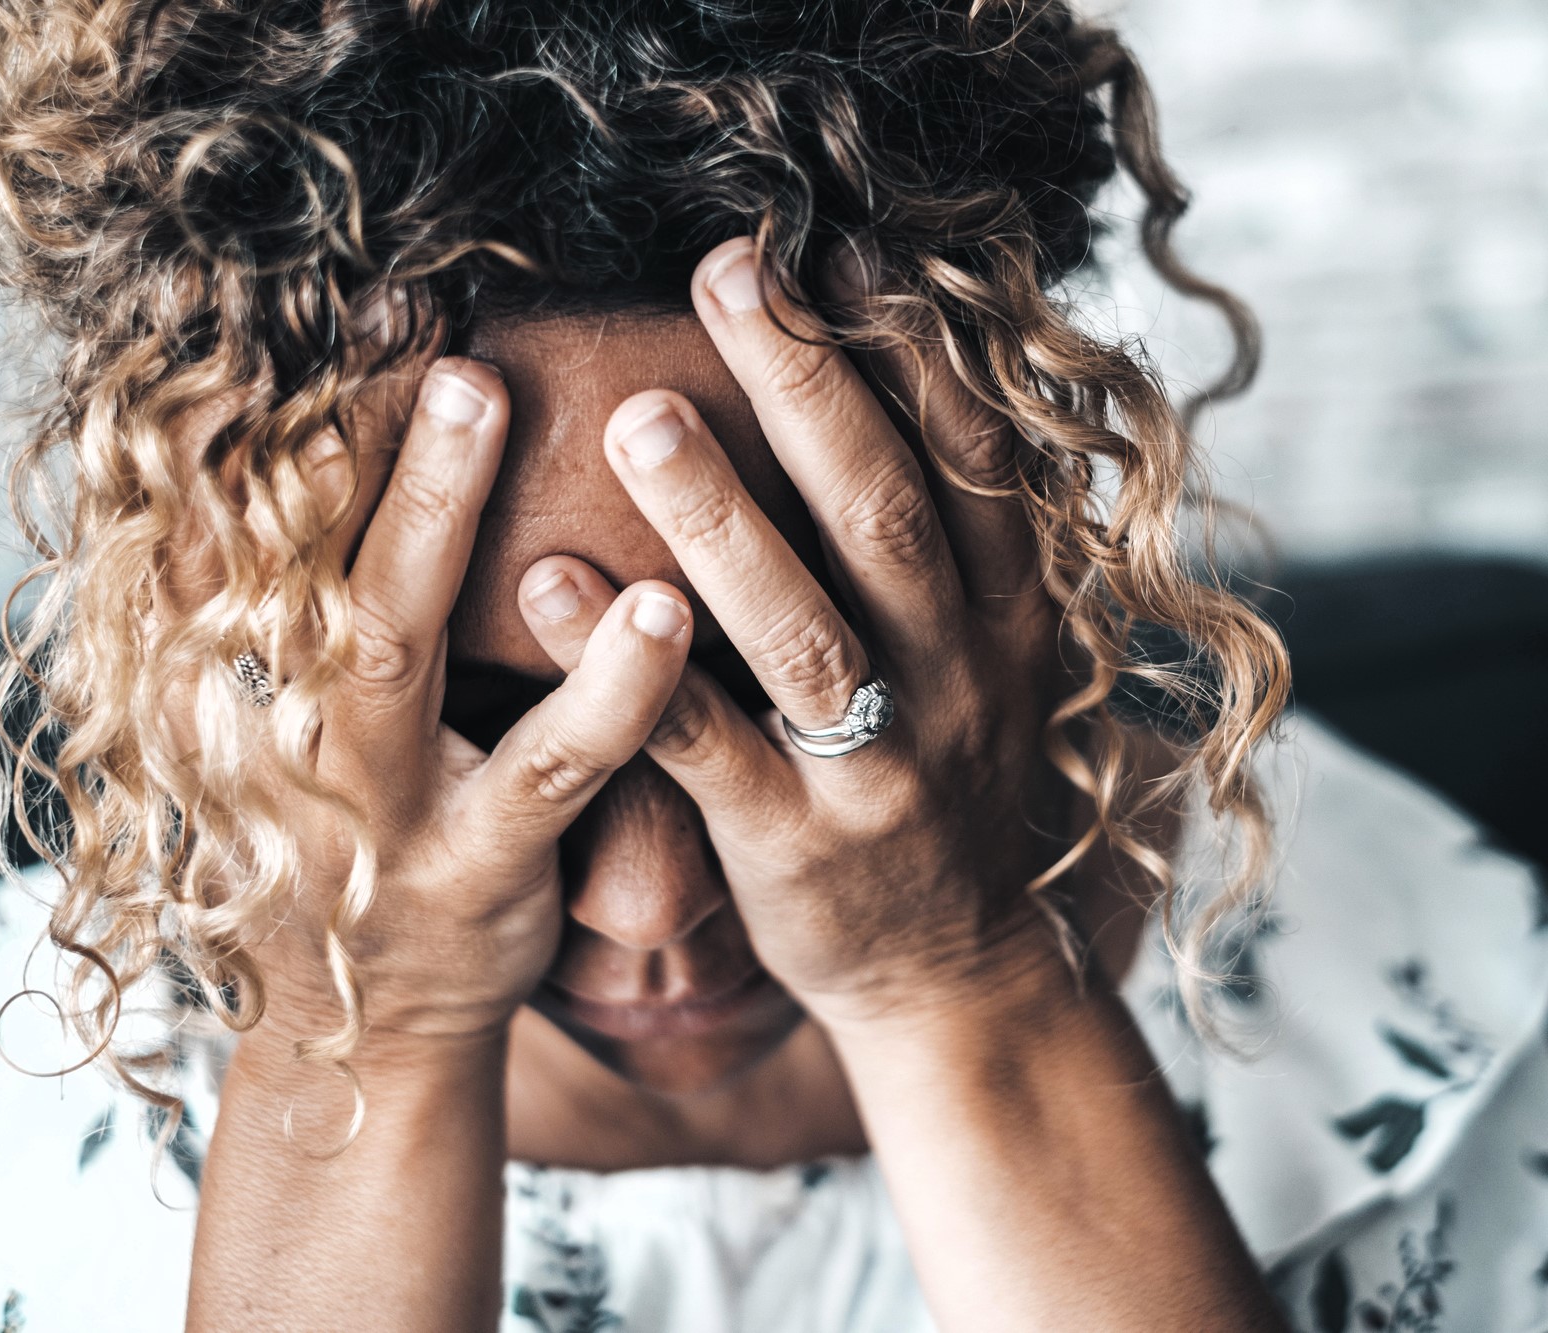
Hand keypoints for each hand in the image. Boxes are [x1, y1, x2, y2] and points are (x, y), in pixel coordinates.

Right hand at [221, 359, 697, 1046]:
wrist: (368, 1025)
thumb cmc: (371, 826)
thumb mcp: (324, 712)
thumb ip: (349, 592)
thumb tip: (367, 436)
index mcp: (257, 663)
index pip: (276, 508)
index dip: (326, 400)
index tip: (388, 295)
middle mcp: (288, 716)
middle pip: (314, 542)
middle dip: (367, 423)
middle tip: (434, 313)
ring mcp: (370, 798)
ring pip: (399, 643)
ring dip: (445, 516)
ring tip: (521, 400)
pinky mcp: (469, 867)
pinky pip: (543, 770)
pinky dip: (602, 689)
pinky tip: (661, 611)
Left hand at [516, 237, 1073, 1026]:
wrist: (960, 972)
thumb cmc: (950, 788)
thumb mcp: (991, 661)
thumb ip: (955, 547)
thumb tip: (907, 388)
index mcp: (1005, 617)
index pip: (972, 462)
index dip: (912, 352)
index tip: (844, 249)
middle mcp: (955, 677)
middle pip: (881, 513)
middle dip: (805, 385)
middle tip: (724, 272)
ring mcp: (879, 766)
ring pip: (801, 628)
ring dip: (718, 516)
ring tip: (634, 414)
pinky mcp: (795, 844)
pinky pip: (704, 746)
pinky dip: (627, 665)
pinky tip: (542, 577)